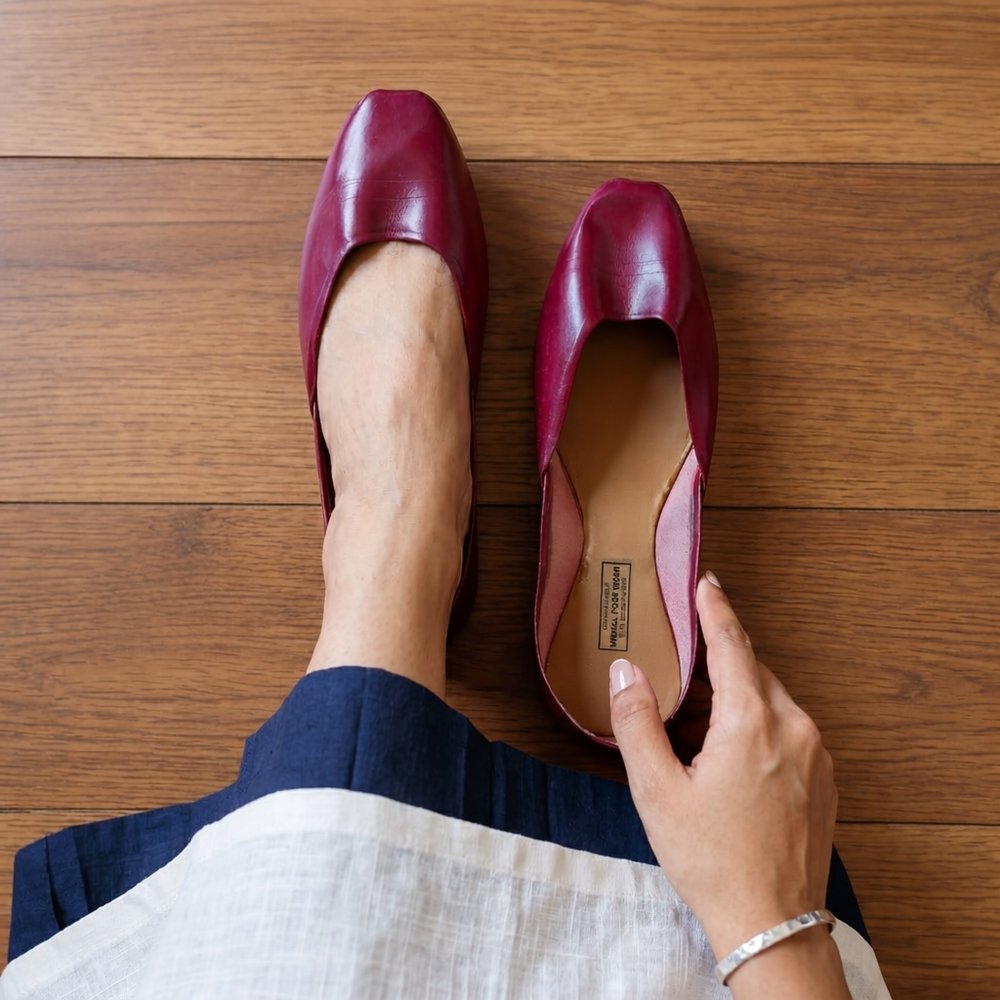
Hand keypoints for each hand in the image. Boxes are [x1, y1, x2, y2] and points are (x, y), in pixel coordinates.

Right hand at [608, 574, 838, 962]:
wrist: (773, 925)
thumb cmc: (711, 860)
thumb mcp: (656, 791)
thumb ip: (636, 722)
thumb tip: (626, 671)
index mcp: (751, 722)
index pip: (732, 645)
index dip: (715, 609)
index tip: (706, 581)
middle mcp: (793, 728)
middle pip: (753, 671)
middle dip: (720, 660)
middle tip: (685, 663)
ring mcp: (816, 755)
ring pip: (772, 701)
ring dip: (737, 698)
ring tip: (699, 727)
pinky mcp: (825, 779)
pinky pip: (789, 730)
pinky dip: (759, 725)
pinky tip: (731, 757)